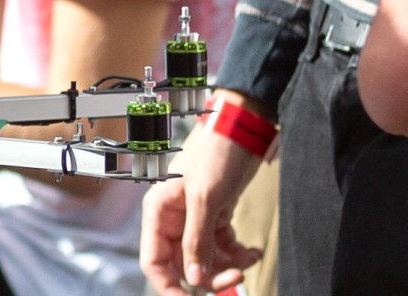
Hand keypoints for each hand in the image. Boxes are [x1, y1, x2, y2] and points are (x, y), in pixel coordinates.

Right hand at [141, 105, 267, 295]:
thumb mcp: (206, 198)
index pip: (155, 261)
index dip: (170, 286)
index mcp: (159, 211)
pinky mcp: (216, 216)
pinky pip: (223, 247)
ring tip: (248, 260)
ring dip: (227, 266)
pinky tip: (253, 250)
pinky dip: (238, 254)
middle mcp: (174, 218)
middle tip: (234, 278)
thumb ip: (197, 241)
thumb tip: (194, 278)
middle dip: (208, 276)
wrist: (245, 127)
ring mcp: (196, 218)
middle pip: (183, 265)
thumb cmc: (218, 152)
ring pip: (206, 259)